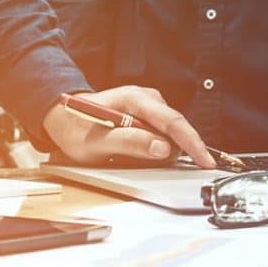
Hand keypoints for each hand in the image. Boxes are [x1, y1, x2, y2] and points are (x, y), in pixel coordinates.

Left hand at [42, 86, 215, 167]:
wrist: (61, 117)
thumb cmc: (74, 128)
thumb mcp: (95, 143)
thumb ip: (128, 144)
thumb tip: (161, 148)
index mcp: (134, 100)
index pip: (172, 121)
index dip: (192, 142)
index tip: (205, 160)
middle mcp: (145, 98)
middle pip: (176, 127)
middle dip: (177, 150)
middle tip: (155, 168)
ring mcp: (148, 105)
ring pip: (169, 133)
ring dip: (162, 150)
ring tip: (130, 156)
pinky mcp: (147, 115)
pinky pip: (161, 133)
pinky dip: (156, 147)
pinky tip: (137, 152)